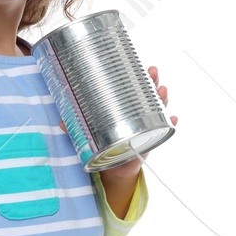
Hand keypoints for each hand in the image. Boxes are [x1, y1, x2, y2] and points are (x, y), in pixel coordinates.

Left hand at [85, 65, 176, 180]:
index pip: (132, 89)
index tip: (142, 66)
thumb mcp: (87, 134)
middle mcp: (138, 116)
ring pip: (158, 109)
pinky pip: (163, 132)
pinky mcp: (149, 142)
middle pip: (149, 95)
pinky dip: (170, 125)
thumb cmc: (102, 145)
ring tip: (163, 91)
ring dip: (163, 98)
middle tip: (153, 72)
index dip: (138, 77)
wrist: (112, 169)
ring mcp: (146, 128)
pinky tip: (174, 118)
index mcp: (124, 109)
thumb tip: (61, 121)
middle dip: (153, 82)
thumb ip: (76, 127)